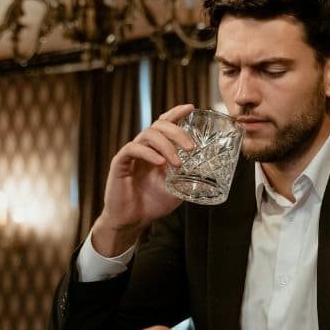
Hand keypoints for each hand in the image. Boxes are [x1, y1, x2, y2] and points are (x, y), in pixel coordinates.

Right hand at [90, 104, 195, 255]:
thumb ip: (188, 177)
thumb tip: (209, 173)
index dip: (176, 113)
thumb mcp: (177, 189)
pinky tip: (160, 163)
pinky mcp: (120, 163)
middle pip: (159, 125)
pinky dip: (149, 153)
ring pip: (148, 134)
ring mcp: (131, 154)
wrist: (132, 221)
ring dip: (167, 146)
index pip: (165, 124)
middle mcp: (144, 147)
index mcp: (156, 149)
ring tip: (177, 163)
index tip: (191, 108)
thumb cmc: (152, 203)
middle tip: (192, 148)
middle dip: (177, 132)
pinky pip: (133, 149)